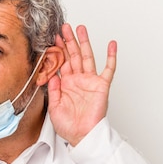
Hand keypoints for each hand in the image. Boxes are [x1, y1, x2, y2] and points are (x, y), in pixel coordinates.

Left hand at [48, 23, 116, 145]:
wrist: (82, 136)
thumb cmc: (69, 126)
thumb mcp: (53, 107)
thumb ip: (52, 90)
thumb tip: (51, 74)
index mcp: (65, 84)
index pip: (61, 62)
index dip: (57, 50)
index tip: (52, 37)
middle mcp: (78, 80)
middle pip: (73, 55)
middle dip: (68, 41)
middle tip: (63, 27)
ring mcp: (90, 81)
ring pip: (87, 57)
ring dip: (84, 43)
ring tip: (80, 29)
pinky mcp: (101, 85)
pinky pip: (109, 69)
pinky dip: (111, 56)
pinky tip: (111, 44)